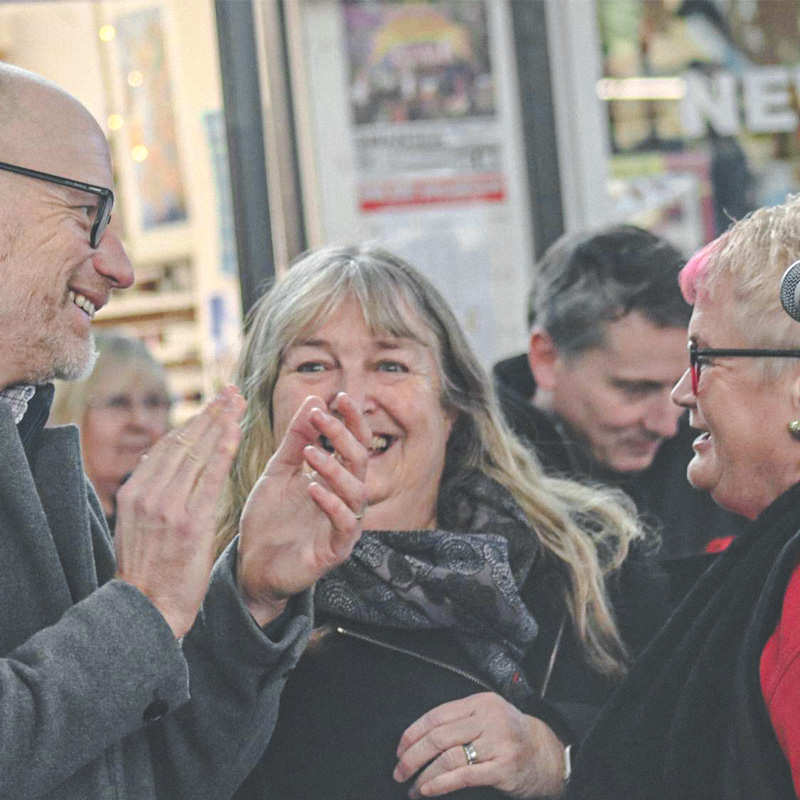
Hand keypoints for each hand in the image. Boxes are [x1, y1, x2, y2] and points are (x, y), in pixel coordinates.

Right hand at [114, 386, 245, 637]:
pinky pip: (209, 479)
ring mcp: (168, 507)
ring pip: (197, 454)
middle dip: (210, 414)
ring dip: (220, 424)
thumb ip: (151, 492)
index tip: (213, 404)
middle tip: (231, 392)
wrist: (146, 608)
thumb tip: (159, 459)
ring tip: (238, 404)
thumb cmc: (148, 568)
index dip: (193, 421)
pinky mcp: (189, 523)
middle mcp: (148, 493)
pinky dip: (222, 452)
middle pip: (184, 442)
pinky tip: (234, 433)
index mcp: (135, 492)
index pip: (167, 445)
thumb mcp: (137, 524)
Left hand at [237, 392, 369, 625]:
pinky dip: (331, 504)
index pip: (354, 443)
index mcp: (336, 478)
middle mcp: (346, 499)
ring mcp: (343, 525)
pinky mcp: (335, 551)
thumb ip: (295, 439)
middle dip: (343, 436)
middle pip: (359, 461)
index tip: (338, 397)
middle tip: (322, 418)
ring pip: (356, 491)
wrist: (251, 564)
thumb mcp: (278, 471)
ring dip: (335, 468)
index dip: (351, 420)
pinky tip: (313, 488)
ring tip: (310, 452)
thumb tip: (314, 400)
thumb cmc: (269, 518)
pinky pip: (345, 525)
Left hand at [394, 693, 566, 798]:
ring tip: (412, 787)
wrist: (548, 755)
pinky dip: (440, 784)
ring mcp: (498, 743)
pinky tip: (427, 791)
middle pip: (439, 736)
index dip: (413, 733)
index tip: (400, 749)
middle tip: (399, 770)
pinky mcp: (503, 768)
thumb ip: (460, 720)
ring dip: (424, 775)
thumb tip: (419, 738)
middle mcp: (489, 719)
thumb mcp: (488, 716)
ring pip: (449, 757)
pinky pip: (464, 776)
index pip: (437, 715)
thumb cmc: (510, 736)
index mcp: (480, 702)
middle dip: (412, 756)